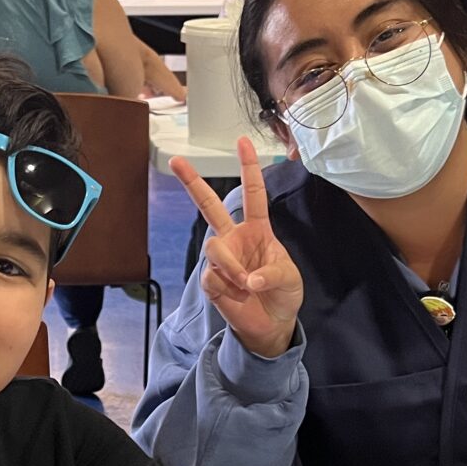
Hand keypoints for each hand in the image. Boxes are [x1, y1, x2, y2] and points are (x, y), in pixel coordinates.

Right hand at [172, 139, 303, 358]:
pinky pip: (212, 276)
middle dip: (192, 182)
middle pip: (209, 205)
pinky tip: (238, 295)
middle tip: (176, 160)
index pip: (253, 194)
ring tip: (248, 284)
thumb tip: (249, 278)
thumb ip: (272, 273)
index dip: (248, 167)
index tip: (242, 141)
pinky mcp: (211, 280)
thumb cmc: (283, 294)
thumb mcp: (290, 279)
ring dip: (233, 267)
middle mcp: (234, 239)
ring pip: (214, 248)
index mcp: (257, 230)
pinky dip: (230, 287)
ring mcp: (220, 259)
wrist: (271, 324)